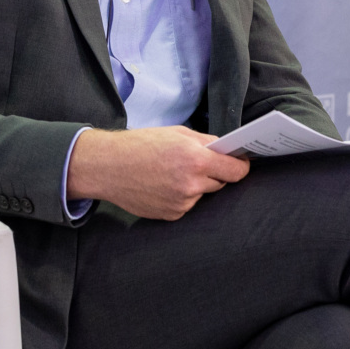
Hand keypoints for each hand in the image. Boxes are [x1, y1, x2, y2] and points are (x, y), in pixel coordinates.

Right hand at [67, 125, 250, 220]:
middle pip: (221, 182)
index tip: (240, 163)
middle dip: (215, 173)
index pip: (236, 171)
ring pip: (203, 193)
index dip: (240, 166)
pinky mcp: (172, 214)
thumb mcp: (176, 134)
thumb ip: (205, 143)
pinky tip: (164, 185)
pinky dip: (182, 196)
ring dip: (197, 184)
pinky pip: (188, 204)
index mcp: (195, 159)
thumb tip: (226, 150)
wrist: (108, 167)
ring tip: (173, 173)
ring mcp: (182, 202)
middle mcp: (191, 184)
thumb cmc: (140, 145)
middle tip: (196, 163)